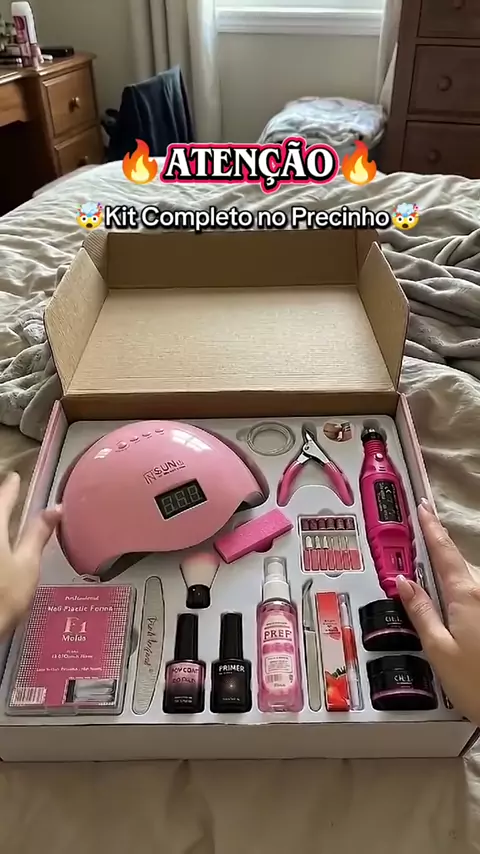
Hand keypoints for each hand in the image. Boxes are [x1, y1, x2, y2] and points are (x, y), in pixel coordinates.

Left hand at [0, 472, 60, 636]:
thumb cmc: (3, 596)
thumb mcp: (27, 565)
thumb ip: (38, 534)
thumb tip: (55, 508)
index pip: (3, 499)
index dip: (11, 488)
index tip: (15, 477)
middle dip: (1, 504)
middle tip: (8, 496)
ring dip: (1, 523)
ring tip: (6, 522)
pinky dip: (1, 539)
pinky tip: (4, 550)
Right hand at [397, 501, 479, 725]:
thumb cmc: (477, 684)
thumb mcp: (438, 650)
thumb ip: (421, 612)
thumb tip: (403, 582)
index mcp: (466, 596)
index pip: (443, 552)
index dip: (431, 528)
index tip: (423, 508)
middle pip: (458, 564)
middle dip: (439, 553)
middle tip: (421, 543)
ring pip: (470, 581)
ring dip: (453, 578)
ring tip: (434, 588)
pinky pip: (478, 594)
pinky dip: (465, 594)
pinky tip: (458, 611)